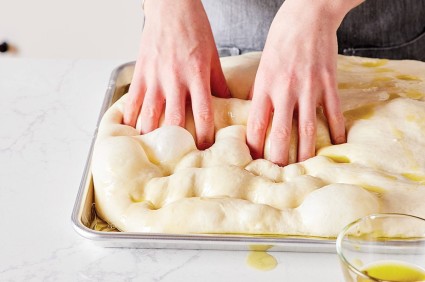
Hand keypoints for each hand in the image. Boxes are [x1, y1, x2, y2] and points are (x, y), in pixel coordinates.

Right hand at [123, 0, 229, 148]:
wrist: (171, 6)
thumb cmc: (194, 27)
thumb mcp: (213, 54)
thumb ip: (219, 82)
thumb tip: (230, 104)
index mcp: (196, 75)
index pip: (202, 113)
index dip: (204, 135)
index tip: (205, 150)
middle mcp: (175, 79)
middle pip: (173, 119)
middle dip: (176, 142)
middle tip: (178, 160)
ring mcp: (155, 77)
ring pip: (149, 114)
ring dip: (150, 136)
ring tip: (151, 153)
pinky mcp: (141, 73)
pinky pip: (132, 100)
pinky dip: (129, 118)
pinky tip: (129, 133)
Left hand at [247, 0, 361, 165]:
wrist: (308, 13)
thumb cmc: (281, 37)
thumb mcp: (262, 64)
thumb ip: (259, 91)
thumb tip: (253, 113)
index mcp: (265, 86)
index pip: (256, 124)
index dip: (253, 146)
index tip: (252, 160)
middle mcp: (285, 90)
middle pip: (281, 133)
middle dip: (278, 158)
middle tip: (278, 175)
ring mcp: (309, 88)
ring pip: (308, 129)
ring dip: (306, 153)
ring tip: (304, 170)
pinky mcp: (328, 83)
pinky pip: (334, 112)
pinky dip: (337, 131)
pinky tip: (338, 145)